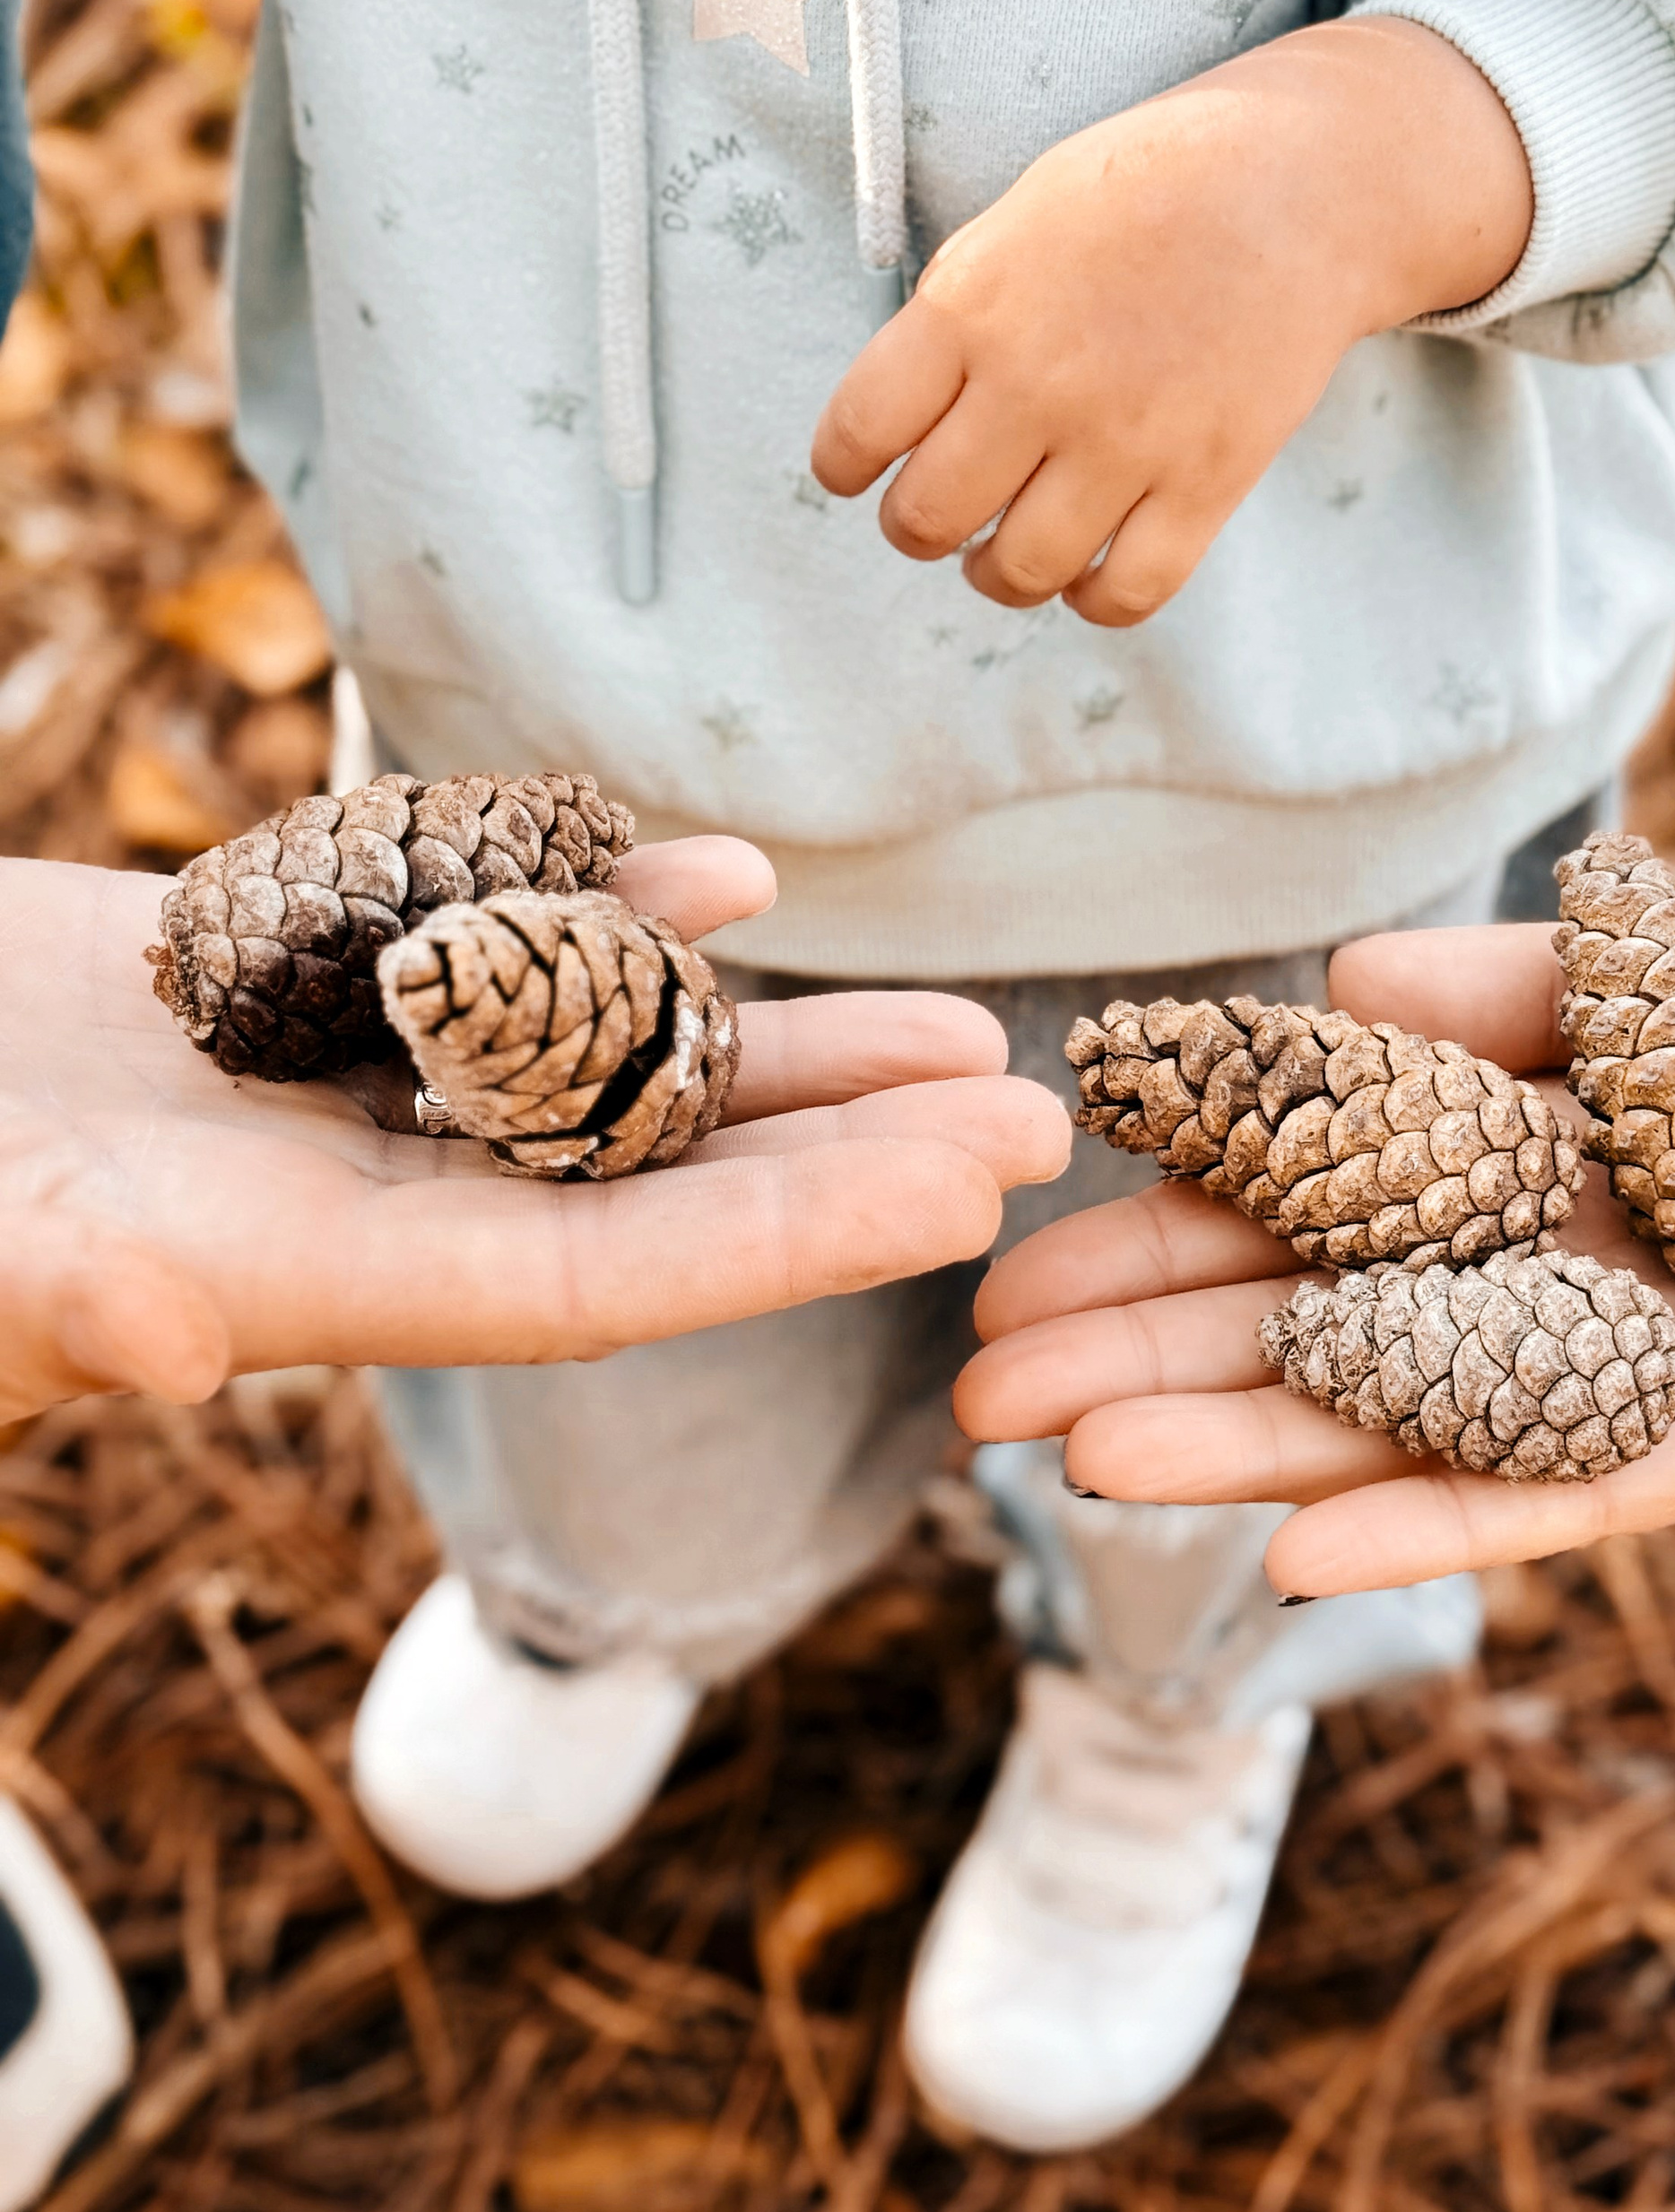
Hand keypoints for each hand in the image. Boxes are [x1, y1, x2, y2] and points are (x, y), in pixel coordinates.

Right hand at [0, 844, 1069, 1420]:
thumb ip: (47, 1297)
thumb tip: (160, 1332)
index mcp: (298, 1282)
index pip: (592, 1279)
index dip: (782, 1239)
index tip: (960, 1199)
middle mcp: (341, 1202)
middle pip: (643, 1180)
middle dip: (842, 1150)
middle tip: (1038, 1106)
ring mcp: (314, 1097)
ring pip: (593, 1068)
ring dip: (776, 1045)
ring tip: (957, 1020)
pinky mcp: (269, 989)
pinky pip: (473, 948)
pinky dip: (598, 910)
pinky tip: (729, 879)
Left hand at [811, 19, 1531, 627]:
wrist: (1300, 183)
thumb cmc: (1149, 190)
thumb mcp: (1020, 217)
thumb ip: (956, 318)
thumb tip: (902, 419)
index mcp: (973, 304)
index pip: (859, 432)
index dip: (846, 467)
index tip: (860, 473)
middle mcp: (1040, 381)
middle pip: (927, 519)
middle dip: (919, 528)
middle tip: (940, 513)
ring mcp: (1128, 439)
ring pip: (1019, 571)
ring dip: (997, 574)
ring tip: (1005, 553)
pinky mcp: (1209, 481)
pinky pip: (1125, 593)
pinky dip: (1093, 598)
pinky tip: (1088, 570)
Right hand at [955, 911, 1674, 1598]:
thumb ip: (1522, 993)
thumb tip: (1337, 988)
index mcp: (1507, 1174)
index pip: (1295, 1204)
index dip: (1154, 1226)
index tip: (1011, 1248)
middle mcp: (1533, 1291)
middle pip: (1307, 1326)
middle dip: (1146, 1353)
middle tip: (978, 1392)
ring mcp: (1614, 1382)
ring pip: (1399, 1422)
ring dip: (1243, 1448)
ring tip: (1081, 1465)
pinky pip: (1557, 1496)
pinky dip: (1436, 1519)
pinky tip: (1301, 1553)